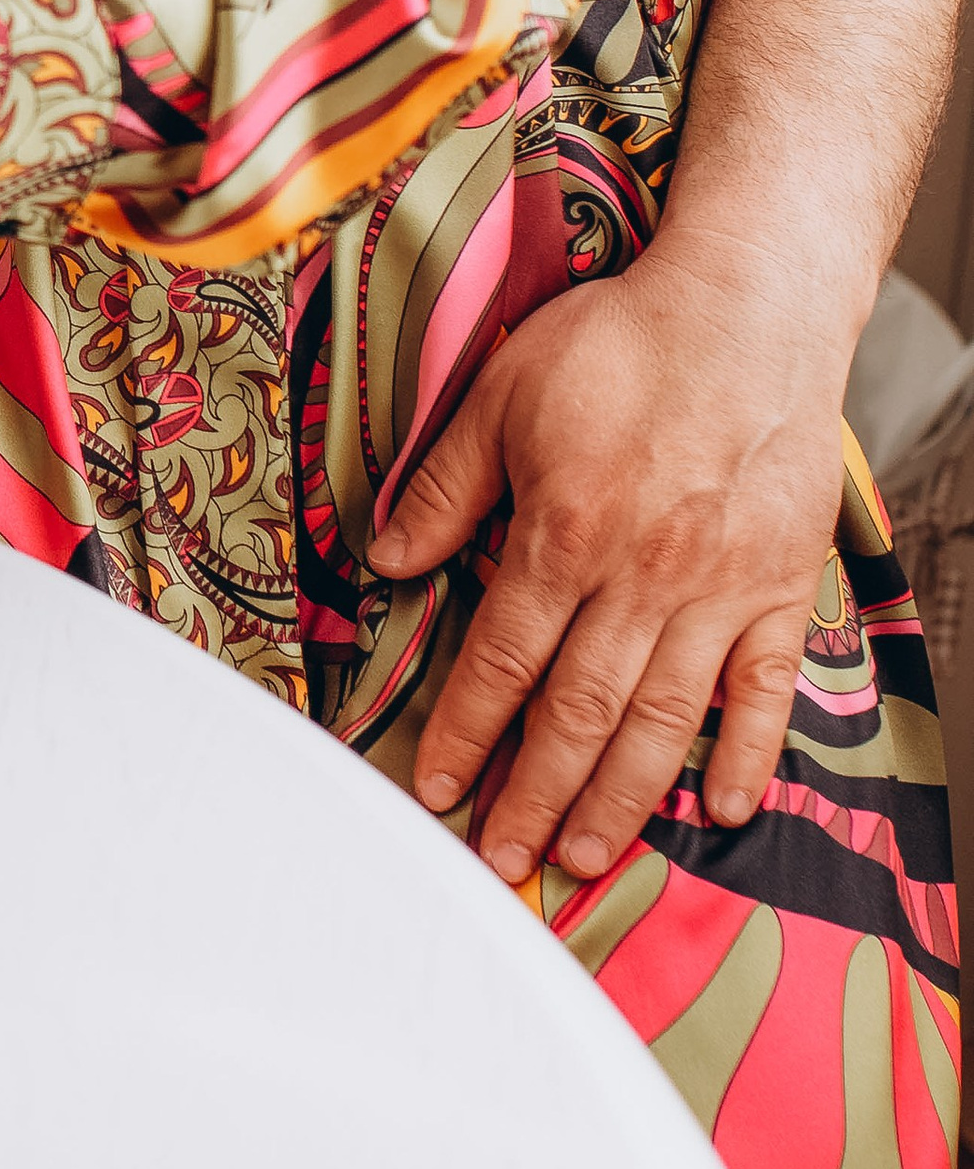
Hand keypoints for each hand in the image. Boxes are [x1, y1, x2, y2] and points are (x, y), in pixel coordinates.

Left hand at [369, 240, 845, 883]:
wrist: (747, 309)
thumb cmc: (623, 343)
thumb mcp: (503, 393)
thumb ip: (446, 486)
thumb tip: (387, 557)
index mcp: (564, 533)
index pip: (503, 660)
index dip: (465, 733)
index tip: (436, 789)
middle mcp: (642, 577)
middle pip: (578, 712)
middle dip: (533, 794)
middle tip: (503, 859)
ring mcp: (718, 590)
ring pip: (663, 720)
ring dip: (620, 798)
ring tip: (586, 853)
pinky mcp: (781, 588)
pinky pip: (765, 691)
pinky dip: (745, 755)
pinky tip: (719, 808)